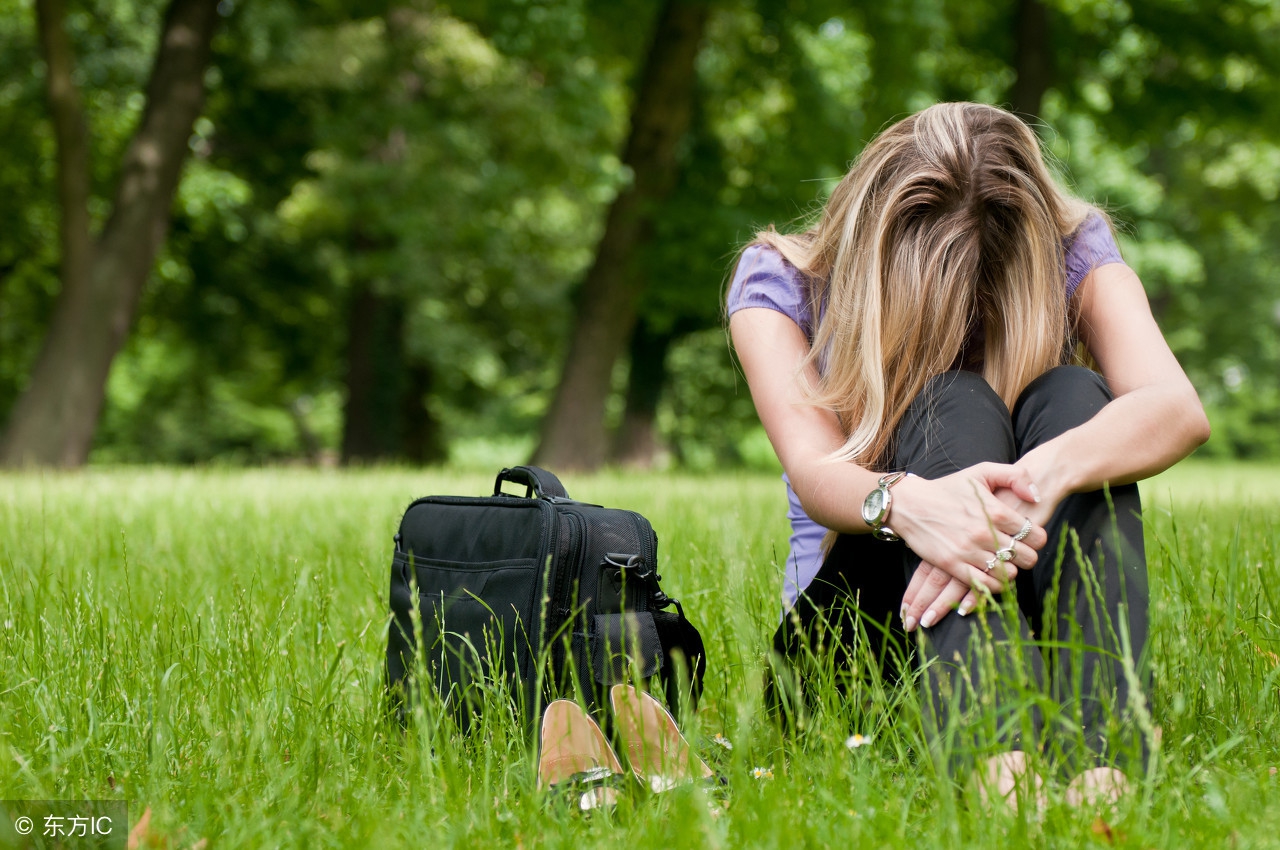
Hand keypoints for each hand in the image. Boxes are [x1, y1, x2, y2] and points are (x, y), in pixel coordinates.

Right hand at [891, 463, 1048, 630]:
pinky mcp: (952, 564)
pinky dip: (993, 584)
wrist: (909, 503)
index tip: (1029, 537)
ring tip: (1003, 562)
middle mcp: (984, 532)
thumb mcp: (981, 471)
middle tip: (1018, 552)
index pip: (1035, 535)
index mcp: (996, 510)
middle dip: (1027, 556)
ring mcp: (968, 551)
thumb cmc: (947, 488)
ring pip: (1008, 573)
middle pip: (1027, 558)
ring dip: (1010, 570)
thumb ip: (1015, 476)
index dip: (1037, 538)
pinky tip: (991, 574)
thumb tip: (1036, 496)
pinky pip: (985, 584)